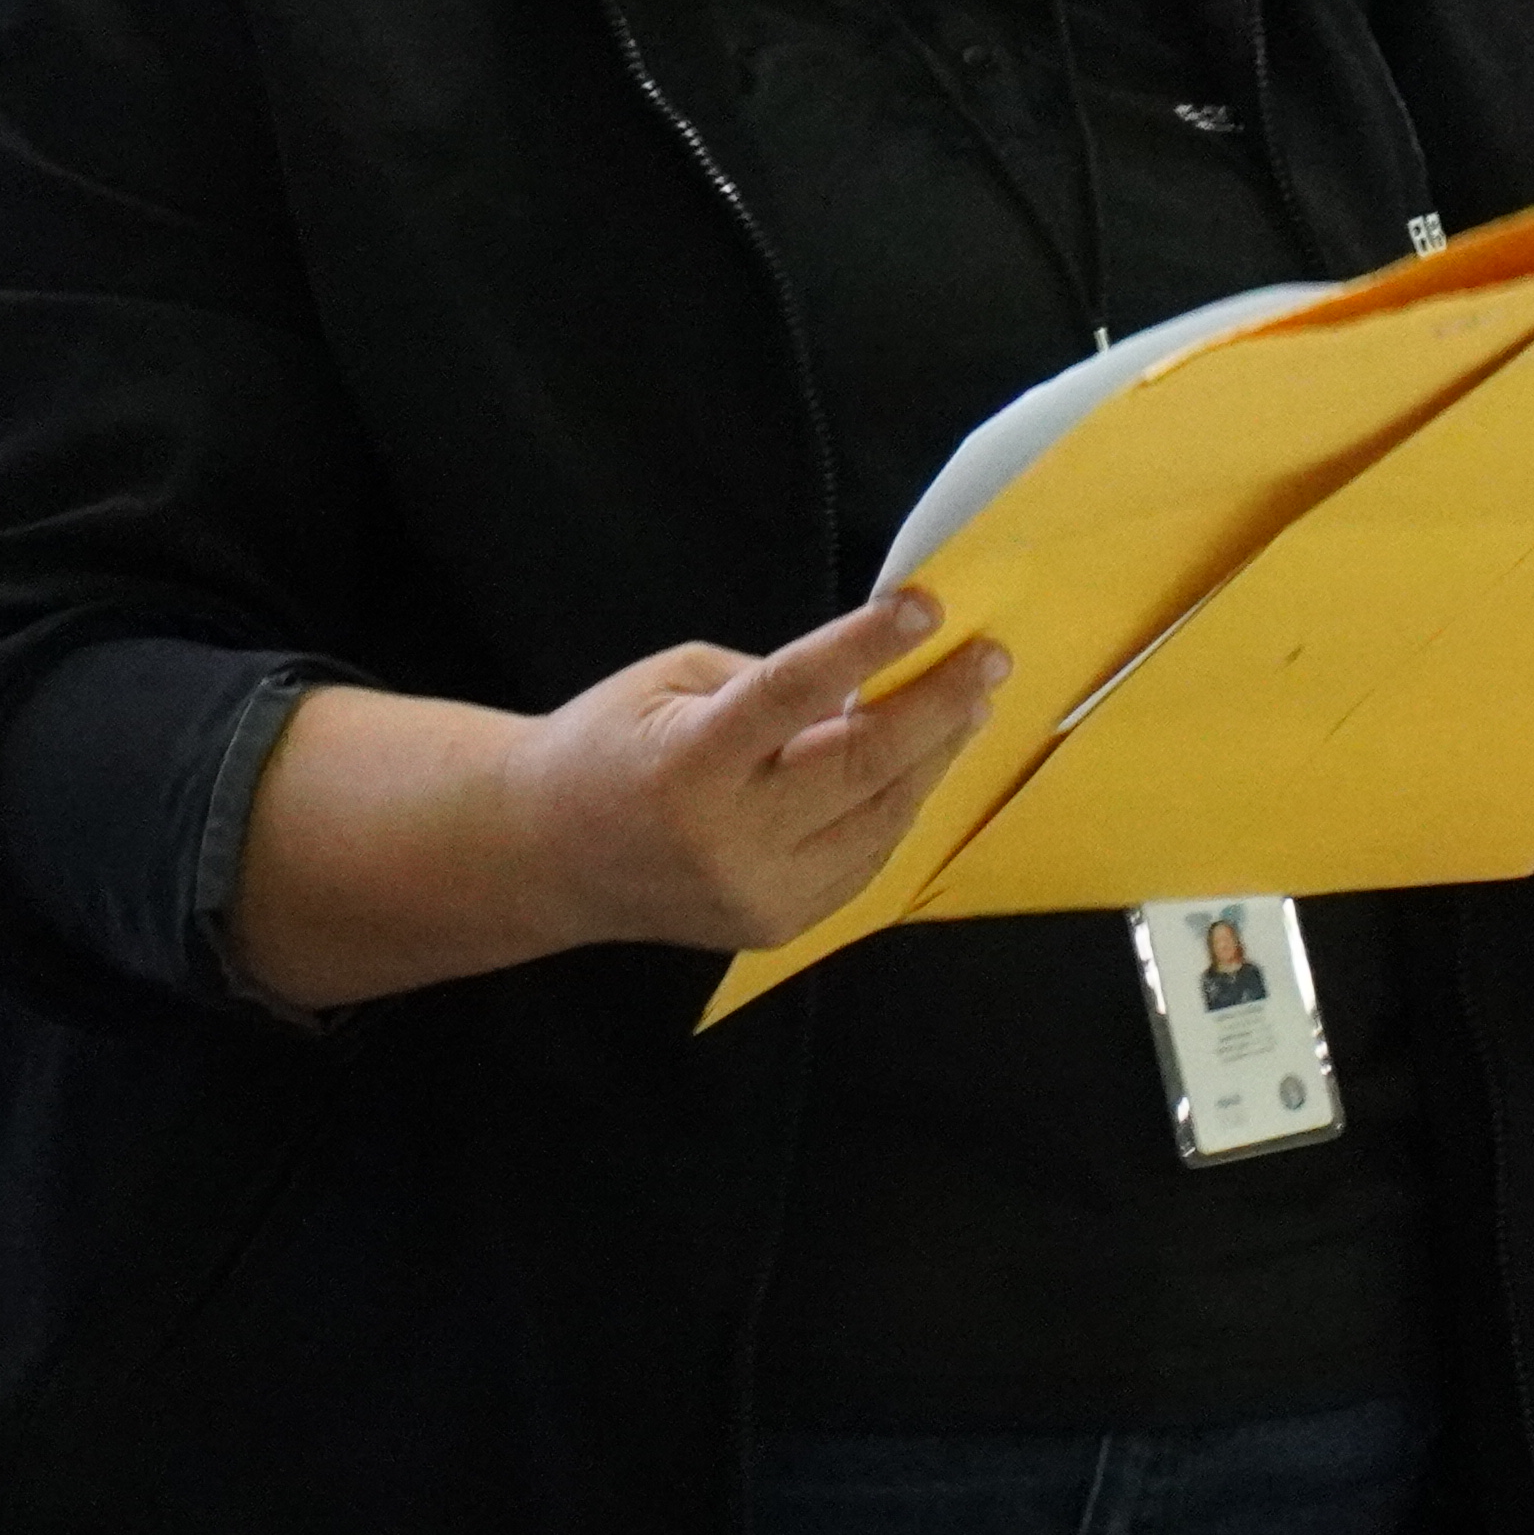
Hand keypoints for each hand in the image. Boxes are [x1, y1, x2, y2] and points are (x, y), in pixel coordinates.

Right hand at [508, 590, 1007, 954]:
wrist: (544, 855)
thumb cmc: (605, 745)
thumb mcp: (672, 683)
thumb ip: (771, 684)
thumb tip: (869, 684)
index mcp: (687, 764)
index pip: (793, 695)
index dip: (866, 647)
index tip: (927, 608)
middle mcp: (727, 838)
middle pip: (859, 766)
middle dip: (935, 706)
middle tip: (988, 659)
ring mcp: (758, 893)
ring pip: (879, 819)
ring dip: (933, 757)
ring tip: (969, 704)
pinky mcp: (778, 926)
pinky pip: (864, 861)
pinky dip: (898, 807)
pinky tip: (919, 763)